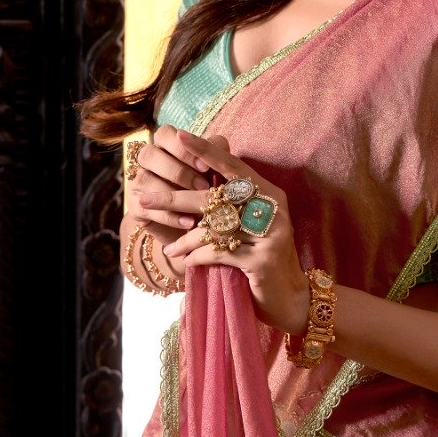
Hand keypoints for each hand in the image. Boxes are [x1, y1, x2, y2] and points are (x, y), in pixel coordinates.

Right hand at [127, 125, 212, 228]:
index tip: (205, 166)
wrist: (200, 223)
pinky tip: (189, 222)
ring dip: (171, 193)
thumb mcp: (217, 169)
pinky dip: (169, 216)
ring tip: (197, 207)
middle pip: (148, 154)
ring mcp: (138, 183)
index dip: (183, 149)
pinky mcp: (135, 207)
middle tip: (203, 186)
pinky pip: (145, 208)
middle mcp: (148, 161)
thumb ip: (216, 152)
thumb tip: (216, 143)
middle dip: (177, 171)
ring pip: (144, 180)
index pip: (164, 134)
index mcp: (165, 145)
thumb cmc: (209, 188)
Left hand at [159, 132, 310, 336]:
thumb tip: (191, 183)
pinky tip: (186, 262)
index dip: (206, 151)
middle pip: (216, 195)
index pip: (234, 166)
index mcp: (269, 194)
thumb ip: (231, 206)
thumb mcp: (251, 228)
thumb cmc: (263, 261)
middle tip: (145, 199)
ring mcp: (270, 233)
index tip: (179, 137)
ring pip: (213, 226)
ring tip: (169, 248)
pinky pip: (218, 251)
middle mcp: (272, 208)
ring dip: (184, 238)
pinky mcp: (262, 259)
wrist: (292, 300)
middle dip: (176, 198)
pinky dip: (197, 256)